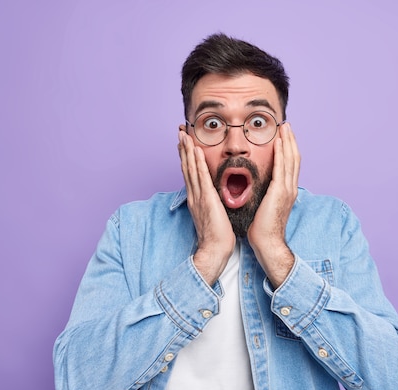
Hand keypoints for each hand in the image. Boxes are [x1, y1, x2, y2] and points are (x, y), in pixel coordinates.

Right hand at [178, 129, 234, 284]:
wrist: (215, 249)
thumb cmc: (217, 236)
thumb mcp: (213, 215)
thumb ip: (211, 204)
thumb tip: (214, 197)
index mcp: (196, 198)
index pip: (190, 173)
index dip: (186, 157)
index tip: (185, 144)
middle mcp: (194, 195)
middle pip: (186, 167)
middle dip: (183, 149)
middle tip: (180, 132)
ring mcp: (198, 196)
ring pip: (190, 168)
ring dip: (187, 150)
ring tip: (184, 134)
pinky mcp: (206, 198)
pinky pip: (201, 176)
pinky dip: (197, 162)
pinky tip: (195, 150)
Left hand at [247, 122, 300, 287]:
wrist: (267, 243)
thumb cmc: (262, 229)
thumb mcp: (265, 206)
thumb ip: (265, 194)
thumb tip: (259, 188)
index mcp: (287, 191)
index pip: (290, 165)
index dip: (288, 149)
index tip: (283, 136)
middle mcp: (290, 188)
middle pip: (294, 158)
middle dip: (290, 140)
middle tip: (286, 125)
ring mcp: (287, 189)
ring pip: (291, 159)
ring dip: (287, 141)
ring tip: (284, 127)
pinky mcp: (280, 192)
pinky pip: (282, 167)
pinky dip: (281, 153)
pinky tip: (278, 142)